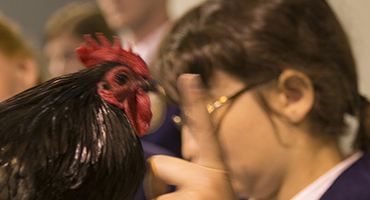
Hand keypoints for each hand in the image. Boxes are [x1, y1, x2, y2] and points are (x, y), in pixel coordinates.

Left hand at [144, 74, 235, 199]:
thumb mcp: (206, 185)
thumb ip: (190, 166)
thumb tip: (167, 153)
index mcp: (216, 169)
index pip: (204, 130)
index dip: (195, 102)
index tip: (188, 76)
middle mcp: (211, 177)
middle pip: (158, 164)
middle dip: (156, 183)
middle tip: (179, 198)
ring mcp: (199, 192)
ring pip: (152, 187)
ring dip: (159, 199)